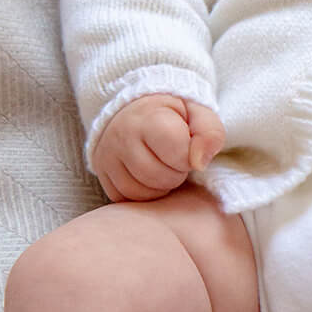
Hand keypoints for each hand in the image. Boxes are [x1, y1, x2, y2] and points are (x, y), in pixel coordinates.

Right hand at [90, 93, 225, 201]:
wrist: (137, 112)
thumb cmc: (174, 116)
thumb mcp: (199, 114)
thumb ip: (210, 133)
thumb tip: (199, 163)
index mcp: (148, 117)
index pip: (178, 155)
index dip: (189, 157)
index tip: (186, 147)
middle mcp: (121, 135)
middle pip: (158, 177)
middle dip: (175, 174)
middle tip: (175, 160)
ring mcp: (106, 156)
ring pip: (140, 193)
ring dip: (160, 186)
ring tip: (162, 166)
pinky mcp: (101, 174)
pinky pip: (125, 199)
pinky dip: (142, 194)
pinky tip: (148, 176)